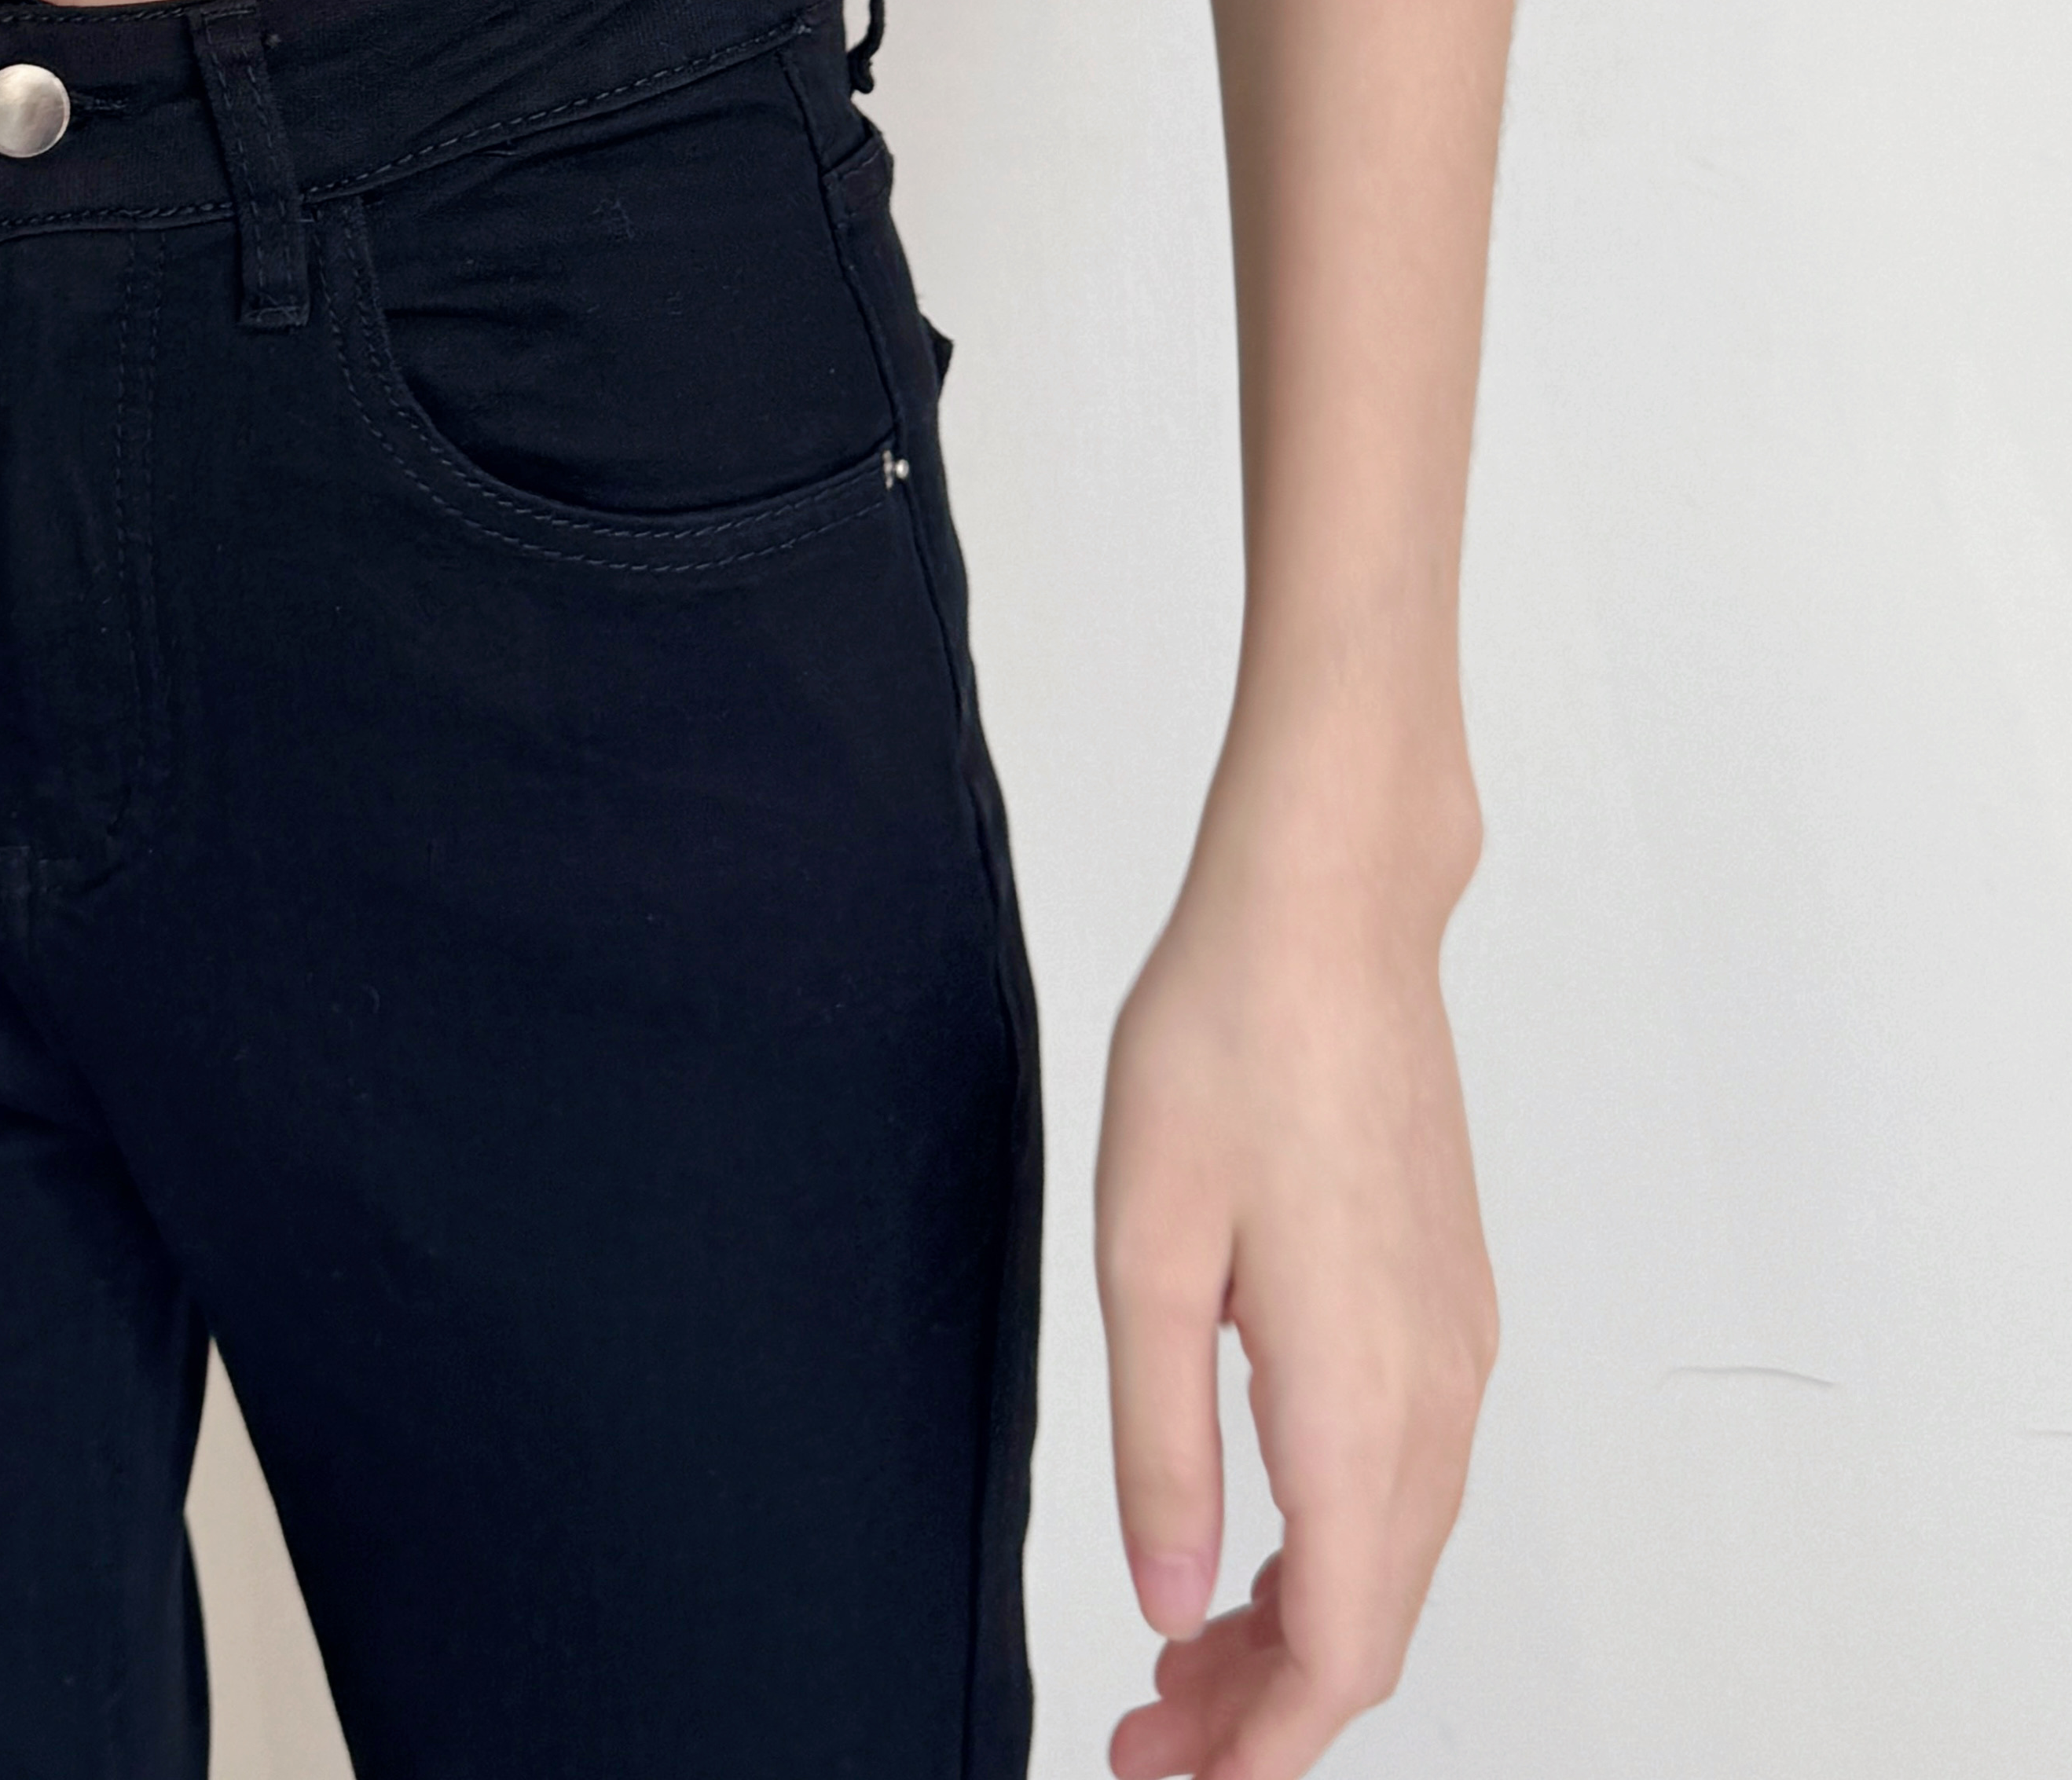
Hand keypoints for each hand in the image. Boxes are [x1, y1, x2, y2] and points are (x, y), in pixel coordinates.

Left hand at [1095, 814, 1494, 1776]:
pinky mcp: (1446, 1295)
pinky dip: (1332, 1540)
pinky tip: (1251, 1529)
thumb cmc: (1227, 1040)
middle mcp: (1434, 1391)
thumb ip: (1161, 1446)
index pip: (1339, 1651)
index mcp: (1356, 1398)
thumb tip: (1172, 1605)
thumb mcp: (1145, 1248)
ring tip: (1182, 1654)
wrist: (1331, 907)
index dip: (1259, 1747)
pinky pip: (1405, 1473)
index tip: (1168, 1778)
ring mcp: (1455, 1342)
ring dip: (1298, 1626)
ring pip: (1394, 1551)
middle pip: (1375, 1621)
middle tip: (1147, 1735)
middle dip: (1266, 1707)